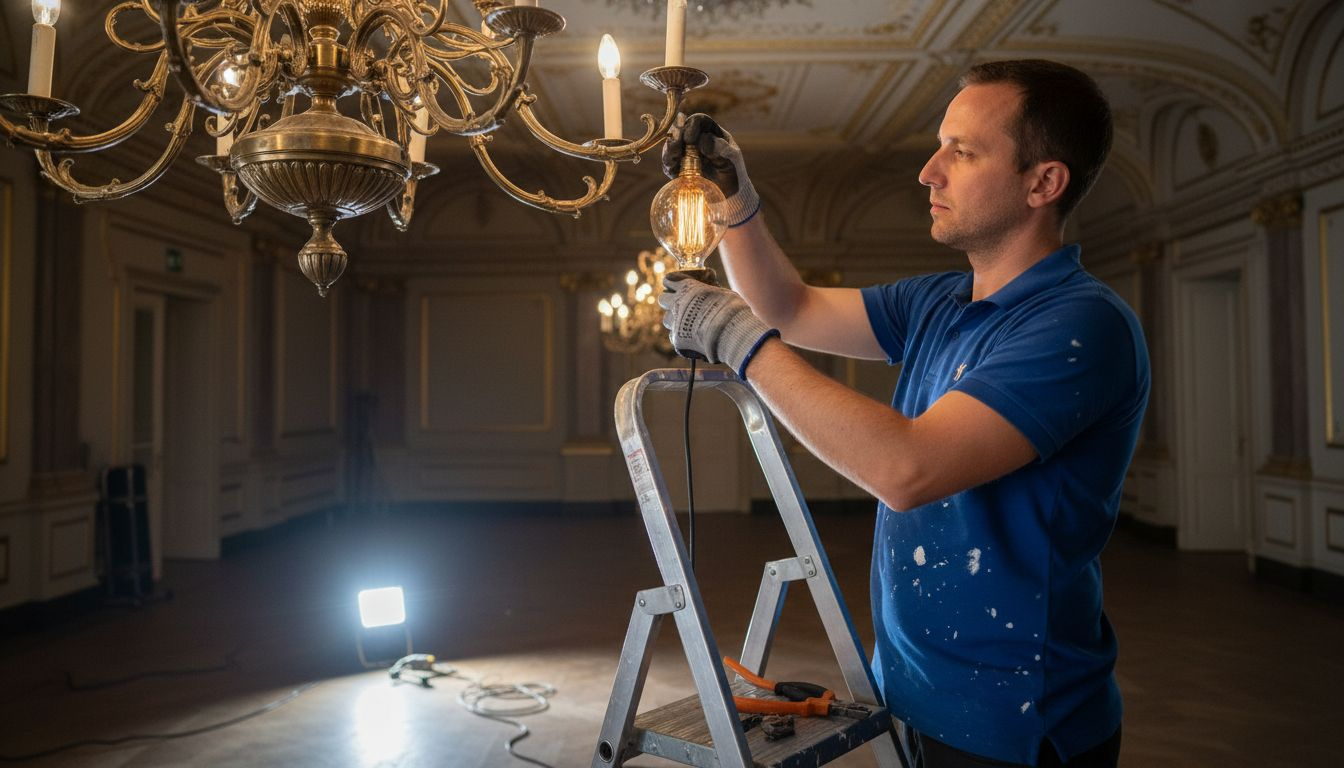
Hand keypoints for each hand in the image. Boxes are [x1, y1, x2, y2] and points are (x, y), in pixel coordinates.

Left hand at [659, 273, 777, 378]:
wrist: (729, 333)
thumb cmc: (730, 309)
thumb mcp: (722, 292)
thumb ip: (711, 290)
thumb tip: (711, 287)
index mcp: (687, 287)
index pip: (669, 280)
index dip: (673, 282)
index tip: (677, 283)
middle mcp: (677, 303)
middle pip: (663, 298)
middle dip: (670, 300)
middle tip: (680, 304)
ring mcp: (675, 323)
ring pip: (667, 319)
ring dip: (675, 319)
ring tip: (687, 322)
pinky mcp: (677, 340)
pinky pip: (674, 336)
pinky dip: (681, 336)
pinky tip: (691, 337)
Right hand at [661, 113, 760, 226]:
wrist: (731, 195)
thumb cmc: (734, 173)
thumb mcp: (732, 160)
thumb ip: (721, 149)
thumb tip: (703, 140)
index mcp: (711, 132)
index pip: (699, 121)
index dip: (692, 125)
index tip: (691, 138)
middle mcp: (696, 141)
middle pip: (681, 130)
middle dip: (677, 134)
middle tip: (677, 141)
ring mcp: (686, 154)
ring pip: (672, 145)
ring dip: (670, 148)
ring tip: (674, 154)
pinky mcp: (679, 169)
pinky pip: (669, 163)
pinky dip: (668, 162)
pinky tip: (671, 164)